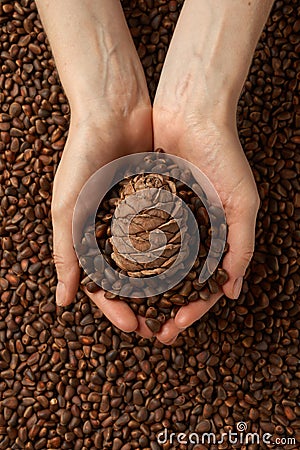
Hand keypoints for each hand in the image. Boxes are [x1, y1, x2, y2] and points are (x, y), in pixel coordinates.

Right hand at [36, 0, 152, 332]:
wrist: (112, 111)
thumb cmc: (82, 157)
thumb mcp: (68, 205)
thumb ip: (66, 251)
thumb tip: (64, 301)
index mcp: (90, 237)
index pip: (102, 283)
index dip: (115, 308)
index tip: (132, 326)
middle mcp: (116, 232)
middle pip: (132, 279)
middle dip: (145, 304)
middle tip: (162, 326)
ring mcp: (139, 217)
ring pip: (156, 259)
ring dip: (167, 284)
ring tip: (181, 305)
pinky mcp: (161, 201)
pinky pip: (173, 231)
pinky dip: (182, 249)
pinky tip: (195, 268)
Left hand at [147, 0, 271, 343]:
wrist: (191, 113)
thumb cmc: (223, 156)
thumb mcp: (241, 203)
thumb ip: (241, 247)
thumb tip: (234, 294)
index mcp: (213, 238)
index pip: (202, 285)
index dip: (191, 310)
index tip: (176, 328)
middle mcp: (186, 234)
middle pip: (173, 282)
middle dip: (161, 309)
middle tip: (148, 331)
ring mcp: (163, 221)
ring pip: (149, 266)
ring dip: (141, 292)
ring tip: (128, 314)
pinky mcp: (141, 206)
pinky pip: (131, 238)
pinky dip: (124, 259)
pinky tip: (113, 279)